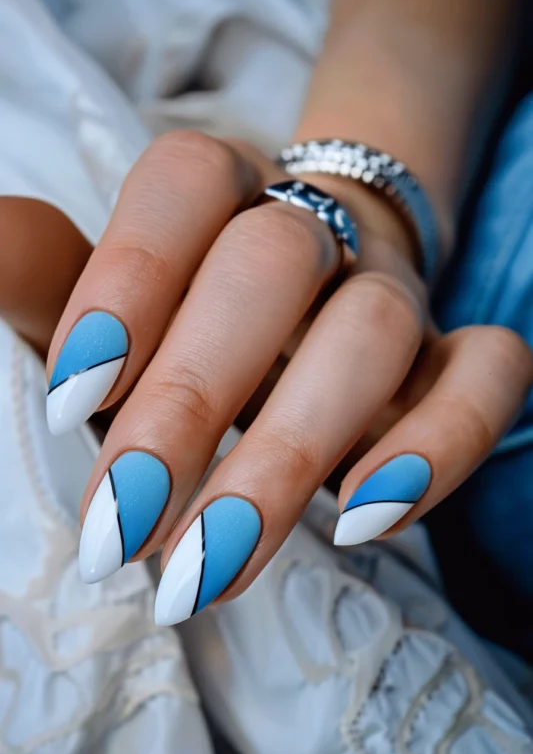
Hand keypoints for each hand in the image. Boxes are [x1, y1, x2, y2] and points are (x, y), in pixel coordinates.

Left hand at [39, 132, 532, 625]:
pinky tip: (362, 523)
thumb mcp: (101, 306)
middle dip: (191, 401)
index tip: (75, 402)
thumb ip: (45, 282)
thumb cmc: (178, 322)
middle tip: (122, 526)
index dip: (130, 278)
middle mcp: (315, 229)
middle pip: (271, 266)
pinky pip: (489, 377)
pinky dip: (438, 447)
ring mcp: (392, 293)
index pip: (185, 185)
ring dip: (288, 457)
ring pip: (374, 330)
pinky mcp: (454, 360)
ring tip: (211, 567)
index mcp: (221, 194)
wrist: (298, 312)